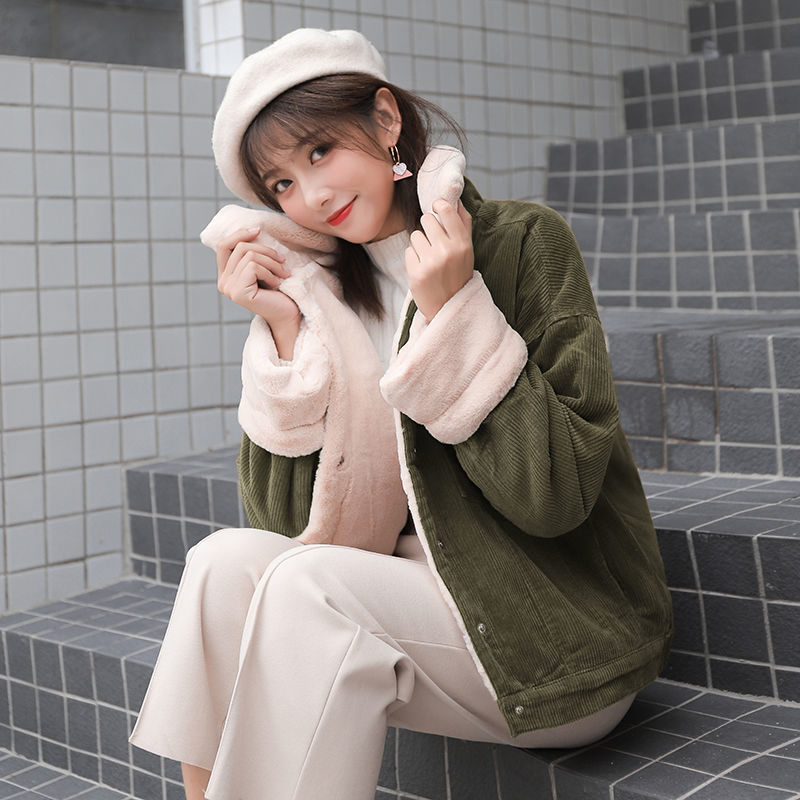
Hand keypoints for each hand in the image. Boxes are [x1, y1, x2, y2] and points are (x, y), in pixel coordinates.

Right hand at [216, 227, 300, 356]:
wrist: (288, 316)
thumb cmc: (280, 292)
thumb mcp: (263, 268)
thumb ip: (252, 254)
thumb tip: (253, 228)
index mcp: (226, 275)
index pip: (224, 245)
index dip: (240, 234)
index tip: (258, 230)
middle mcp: (223, 282)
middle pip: (240, 247)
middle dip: (266, 251)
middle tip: (283, 261)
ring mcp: (228, 288)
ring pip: (249, 255)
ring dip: (272, 262)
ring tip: (284, 273)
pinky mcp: (238, 292)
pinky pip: (253, 267)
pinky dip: (270, 272)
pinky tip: (278, 284)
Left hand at [405, 199, 473, 320]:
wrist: (450, 307)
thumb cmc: (458, 274)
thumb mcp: (467, 250)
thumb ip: (463, 223)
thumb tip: (455, 199)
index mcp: (462, 244)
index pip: (446, 210)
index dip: (438, 206)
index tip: (436, 209)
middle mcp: (447, 251)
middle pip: (426, 220)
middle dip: (428, 228)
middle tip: (434, 242)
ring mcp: (431, 263)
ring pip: (415, 235)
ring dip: (420, 245)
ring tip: (430, 259)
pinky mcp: (416, 273)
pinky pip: (409, 251)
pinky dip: (414, 259)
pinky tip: (423, 269)